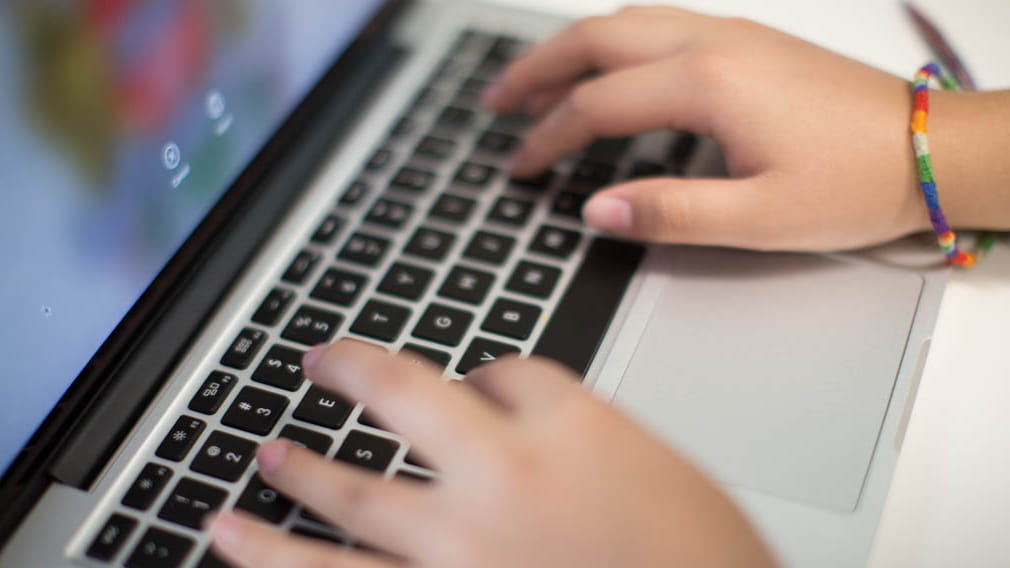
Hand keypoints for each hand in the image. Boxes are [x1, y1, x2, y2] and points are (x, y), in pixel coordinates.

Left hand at [208, 340, 775, 567]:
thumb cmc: (709, 560)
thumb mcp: (666, 472)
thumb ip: (583, 434)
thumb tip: (514, 411)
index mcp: (571, 430)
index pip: (503, 372)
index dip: (486, 376)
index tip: (477, 386)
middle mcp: (504, 481)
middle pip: (404, 400)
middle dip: (354, 375)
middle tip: (318, 362)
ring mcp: (462, 555)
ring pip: (352, 504)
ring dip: (300, 476)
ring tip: (262, 457)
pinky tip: (249, 554)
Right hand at [483, 6, 932, 251]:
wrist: (929, 150)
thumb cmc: (856, 182)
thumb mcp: (759, 219)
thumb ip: (668, 213)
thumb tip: (595, 210)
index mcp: (708, 83)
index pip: (597, 104)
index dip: (547, 137)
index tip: (519, 167)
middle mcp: (713, 43)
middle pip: (597, 39)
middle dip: (536, 68)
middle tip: (493, 101)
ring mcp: (731, 35)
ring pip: (625, 23)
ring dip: (569, 48)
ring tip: (531, 82)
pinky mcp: (747, 42)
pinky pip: (656, 27)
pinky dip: (610, 45)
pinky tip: (603, 72)